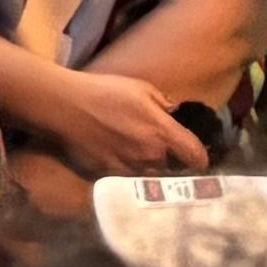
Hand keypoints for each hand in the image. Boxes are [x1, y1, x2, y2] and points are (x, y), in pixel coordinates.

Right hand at [19, 61, 209, 179]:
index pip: (196, 157)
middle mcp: (150, 157)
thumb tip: (176, 114)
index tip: (199, 155)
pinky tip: (123, 158)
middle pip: (176, 171)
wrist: (65, 107)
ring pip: (153, 177)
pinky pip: (130, 179)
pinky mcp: (110, 176)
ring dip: (154, 170)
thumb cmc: (104, 91)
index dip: (201, 158)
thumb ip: (165, 104)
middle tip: (171, 154)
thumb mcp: (141, 88)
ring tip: (145, 157)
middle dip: (176, 164)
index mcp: (162, 133)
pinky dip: (131, 172)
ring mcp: (130, 169)